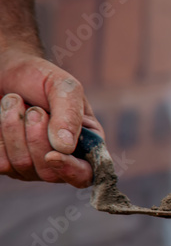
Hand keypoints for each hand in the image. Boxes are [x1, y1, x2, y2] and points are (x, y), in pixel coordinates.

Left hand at [0, 48, 103, 187]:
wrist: (6, 70)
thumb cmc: (40, 77)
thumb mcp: (64, 87)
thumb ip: (69, 115)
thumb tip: (65, 148)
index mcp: (85, 144)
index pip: (85, 174)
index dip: (71, 171)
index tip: (52, 155)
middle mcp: (61, 160)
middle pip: (50, 172)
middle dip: (36, 138)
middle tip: (34, 110)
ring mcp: (32, 165)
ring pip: (23, 165)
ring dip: (14, 129)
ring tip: (15, 103)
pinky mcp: (7, 162)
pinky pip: (2, 163)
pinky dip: (0, 136)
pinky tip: (4, 116)